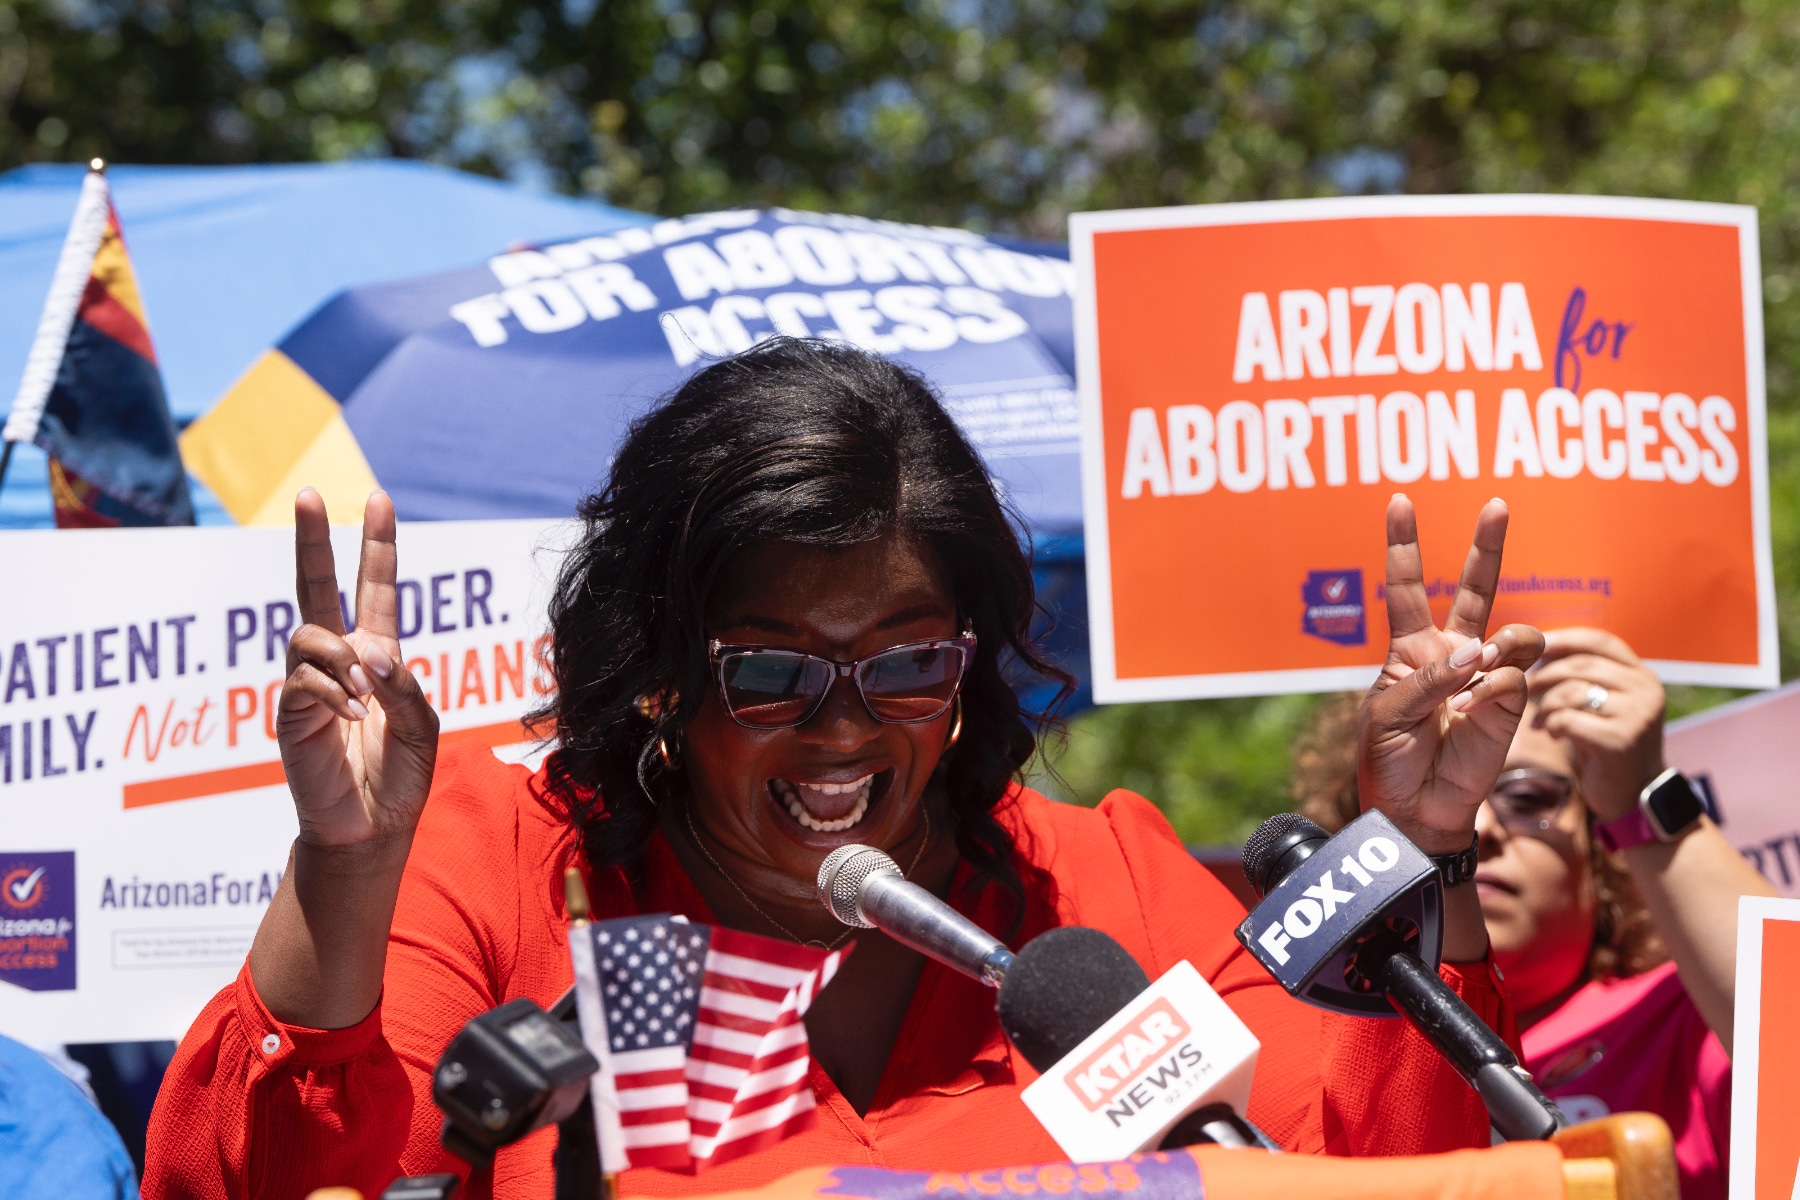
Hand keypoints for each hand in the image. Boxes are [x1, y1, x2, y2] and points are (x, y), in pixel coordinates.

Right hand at [278, 489, 438, 847]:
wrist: (372, 826)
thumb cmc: (401, 775)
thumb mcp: (422, 723)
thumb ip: (404, 684)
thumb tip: (367, 654)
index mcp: (379, 654)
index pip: (374, 588)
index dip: (377, 545)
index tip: (378, 498)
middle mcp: (340, 659)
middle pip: (315, 586)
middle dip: (312, 540)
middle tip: (308, 493)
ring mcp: (310, 683)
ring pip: (308, 633)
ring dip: (342, 656)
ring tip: (365, 693)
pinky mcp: (290, 711)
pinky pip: (303, 679)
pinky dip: (334, 693)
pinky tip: (351, 717)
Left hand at [1359, 495, 1544, 854]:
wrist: (1415, 809)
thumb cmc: (1390, 761)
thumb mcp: (1389, 712)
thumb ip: (1428, 677)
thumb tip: (1478, 653)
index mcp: (1410, 649)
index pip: (1405, 588)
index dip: (1403, 545)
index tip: (1399, 500)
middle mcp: (1451, 654)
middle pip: (1476, 588)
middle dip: (1488, 546)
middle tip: (1496, 504)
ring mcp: (1485, 677)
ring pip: (1513, 633)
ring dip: (1496, 645)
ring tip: (1476, 669)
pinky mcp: (1509, 705)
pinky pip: (1514, 676)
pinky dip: (1492, 687)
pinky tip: (1472, 709)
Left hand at [1528, 628, 1664, 819]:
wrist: (1631, 794)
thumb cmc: (1605, 743)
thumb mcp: (1602, 703)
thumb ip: (1584, 676)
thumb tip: (1539, 645)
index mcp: (1641, 675)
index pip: (1599, 641)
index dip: (1563, 640)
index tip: (1533, 647)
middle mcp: (1645, 690)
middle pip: (1579, 666)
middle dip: (1543, 676)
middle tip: (1524, 690)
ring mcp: (1636, 715)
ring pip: (1571, 691)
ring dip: (1545, 705)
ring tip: (1539, 720)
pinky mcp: (1620, 740)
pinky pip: (1569, 719)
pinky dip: (1552, 724)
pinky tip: (1552, 734)